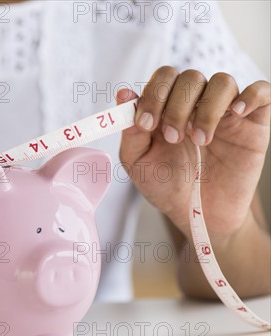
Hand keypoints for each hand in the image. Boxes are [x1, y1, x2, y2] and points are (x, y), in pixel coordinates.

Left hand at [117, 66, 269, 243]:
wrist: (197, 214)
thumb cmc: (166, 186)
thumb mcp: (139, 162)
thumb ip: (131, 130)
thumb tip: (123, 94)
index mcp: (167, 107)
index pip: (164, 78)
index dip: (153, 94)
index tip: (146, 125)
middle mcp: (196, 104)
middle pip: (190, 78)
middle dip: (176, 106)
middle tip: (172, 138)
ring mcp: (226, 112)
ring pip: (222, 82)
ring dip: (206, 109)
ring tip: (199, 140)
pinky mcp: (253, 123)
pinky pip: (262, 92)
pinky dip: (250, 96)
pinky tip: (235, 114)